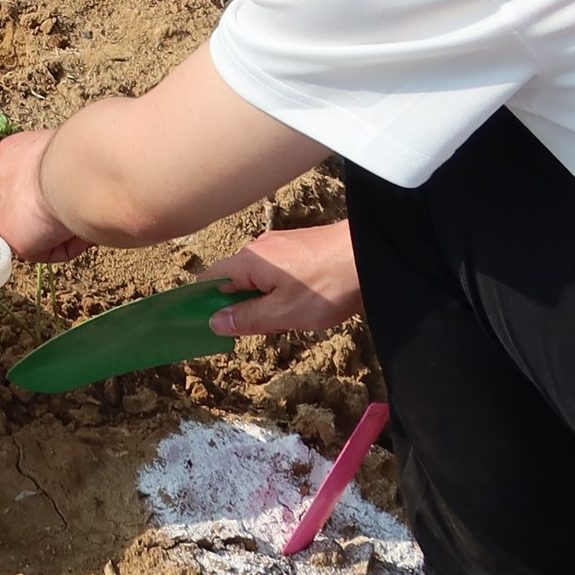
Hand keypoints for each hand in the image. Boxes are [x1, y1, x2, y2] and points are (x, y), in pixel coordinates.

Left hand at [0, 126, 91, 263]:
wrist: (70, 169)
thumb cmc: (78, 152)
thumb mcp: (66, 146)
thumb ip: (63, 161)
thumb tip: (81, 174)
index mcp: (11, 153)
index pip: (26, 177)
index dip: (53, 187)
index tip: (73, 191)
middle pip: (25, 204)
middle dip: (50, 210)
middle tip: (78, 209)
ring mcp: (1, 210)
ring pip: (33, 229)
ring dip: (57, 229)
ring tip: (83, 221)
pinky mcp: (13, 238)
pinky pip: (42, 252)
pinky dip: (65, 247)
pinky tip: (80, 232)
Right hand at [198, 222, 363, 335]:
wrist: (371, 254)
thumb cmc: (326, 286)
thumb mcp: (283, 313)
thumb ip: (247, 319)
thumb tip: (213, 322)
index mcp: (248, 261)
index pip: (209, 280)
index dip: (203, 303)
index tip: (205, 325)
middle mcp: (260, 248)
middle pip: (235, 279)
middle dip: (241, 305)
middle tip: (260, 329)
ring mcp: (282, 245)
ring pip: (260, 277)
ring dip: (265, 300)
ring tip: (289, 318)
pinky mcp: (302, 247)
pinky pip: (280, 272)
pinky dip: (282, 290)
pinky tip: (305, 303)